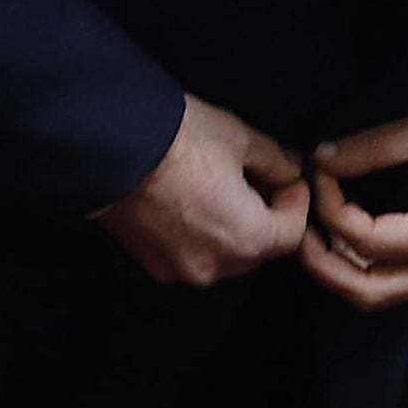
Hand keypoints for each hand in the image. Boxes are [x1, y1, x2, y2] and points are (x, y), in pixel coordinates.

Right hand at [94, 93, 309, 284]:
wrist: (111, 148)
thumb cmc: (180, 141)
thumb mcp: (241, 139)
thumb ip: (276, 162)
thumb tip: (289, 172)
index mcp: (246, 238)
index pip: (292, 235)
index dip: (297, 203)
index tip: (291, 178)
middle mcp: (214, 265)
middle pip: (258, 250)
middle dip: (266, 217)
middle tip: (261, 181)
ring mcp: (179, 269)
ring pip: (224, 255)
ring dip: (233, 229)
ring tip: (225, 189)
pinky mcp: (150, 263)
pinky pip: (190, 253)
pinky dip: (200, 234)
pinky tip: (194, 201)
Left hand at [299, 81, 407, 310]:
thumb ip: (370, 148)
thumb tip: (322, 159)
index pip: (368, 241)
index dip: (330, 208)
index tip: (319, 173)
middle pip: (370, 291)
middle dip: (324, 264)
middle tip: (299, 227)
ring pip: (384, 291)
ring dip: (343, 267)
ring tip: (318, 228)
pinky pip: (402, 276)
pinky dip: (368, 261)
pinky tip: (350, 230)